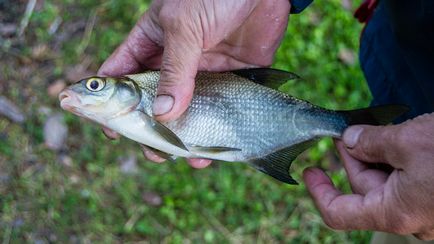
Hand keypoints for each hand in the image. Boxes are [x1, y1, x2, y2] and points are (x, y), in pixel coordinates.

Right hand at [98, 0, 290, 167]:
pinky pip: (221, 110)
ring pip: (188, 111)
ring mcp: (204, 72)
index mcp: (152, 43)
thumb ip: (174, 71)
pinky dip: (217, 130)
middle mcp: (175, 62)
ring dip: (186, 136)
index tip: (113, 131)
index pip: (123, 75)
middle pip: (154, 102)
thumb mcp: (184, 27)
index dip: (114, 103)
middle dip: (153, 129)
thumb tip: (163, 114)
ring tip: (186, 156)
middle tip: (155, 151)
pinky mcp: (233, 78)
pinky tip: (214, 149)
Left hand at [303, 113, 433, 239]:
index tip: (309, 171)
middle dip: (352, 156)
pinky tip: (399, 139)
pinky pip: (407, 181)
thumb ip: (371, 142)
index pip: (338, 213)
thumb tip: (349, 139)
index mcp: (394, 213)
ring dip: (377, 155)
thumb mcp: (408, 142)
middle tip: (346, 130)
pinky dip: (397, 160)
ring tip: (378, 130)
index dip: (319, 191)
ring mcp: (425, 209)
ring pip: (387, 181)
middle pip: (363, 188)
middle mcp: (409, 217)